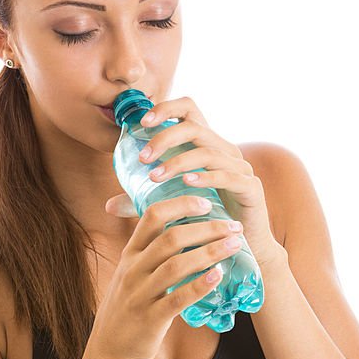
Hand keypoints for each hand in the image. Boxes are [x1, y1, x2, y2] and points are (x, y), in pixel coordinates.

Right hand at [92, 194, 246, 358]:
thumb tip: (181, 226)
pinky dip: (199, 286)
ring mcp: (140, 294)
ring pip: (176, 266)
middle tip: (233, 225)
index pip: (153, 216)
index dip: (181, 204)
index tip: (207, 202)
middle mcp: (133, 270)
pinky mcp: (150, 319)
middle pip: (170, 238)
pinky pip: (177, 298)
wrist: (109, 349)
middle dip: (206, 228)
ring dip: (209, 252)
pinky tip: (219, 276)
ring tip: (234, 244)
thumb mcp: (131, 272)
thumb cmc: (128, 307)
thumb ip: (150, 251)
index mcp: (130, 253)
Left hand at [105, 94, 286, 268]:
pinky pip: (228, 176)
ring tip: (155, 177)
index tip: (141, 123)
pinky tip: (187, 183)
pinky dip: (206, 177)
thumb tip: (108, 206)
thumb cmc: (204, 222)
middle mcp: (225, 150)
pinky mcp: (251, 188)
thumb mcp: (169, 205)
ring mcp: (240, 168)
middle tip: (143, 159)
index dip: (166, 109)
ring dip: (178, 162)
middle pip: (194, 127)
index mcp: (206, 146)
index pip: (189, 110)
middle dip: (164, 139)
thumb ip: (141, 202)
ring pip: (207, 151)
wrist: (240, 249)